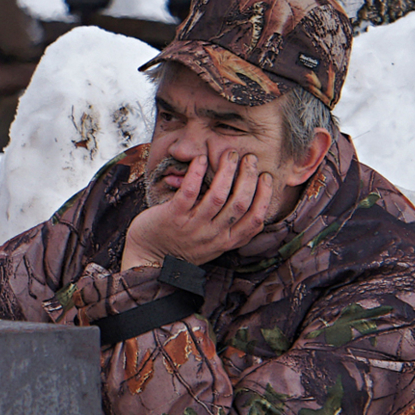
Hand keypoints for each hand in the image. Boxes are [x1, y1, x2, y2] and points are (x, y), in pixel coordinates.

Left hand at [121, 151, 273, 270]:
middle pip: (239, 204)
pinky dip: (196, 173)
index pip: (255, 221)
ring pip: (217, 196)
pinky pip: (189, 192)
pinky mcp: (173, 217)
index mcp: (225, 242)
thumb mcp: (212, 243)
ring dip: (227, 172)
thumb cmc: (182, 245)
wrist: (148, 259)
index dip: (264, 197)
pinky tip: (201, 159)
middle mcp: (212, 236)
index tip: (266, 177)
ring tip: (230, 155)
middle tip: (250, 158)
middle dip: (248, 177)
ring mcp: (192, 227)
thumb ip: (229, 227)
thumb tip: (248, 199)